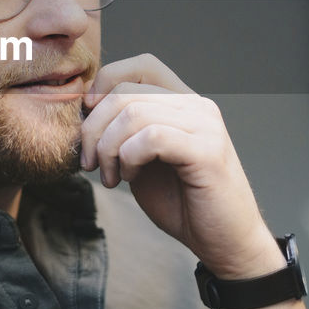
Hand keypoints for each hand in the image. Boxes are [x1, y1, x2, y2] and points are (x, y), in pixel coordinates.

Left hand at [79, 54, 281, 278]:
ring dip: (108, 149)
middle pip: (125, 91)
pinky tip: (130, 178)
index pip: (141, 65)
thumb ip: (125, 130)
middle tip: (90, 163)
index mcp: (184, 101)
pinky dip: (129, 158)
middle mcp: (198, 105)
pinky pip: (152, 137)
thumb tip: (85, 110)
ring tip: (110, 177)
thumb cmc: (183, 202)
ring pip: (134, 113)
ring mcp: (205, 125)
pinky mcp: (207, 151)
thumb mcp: (142, 158)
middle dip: (93, 129)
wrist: (223, 243)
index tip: (88, 118)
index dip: (105, 84)